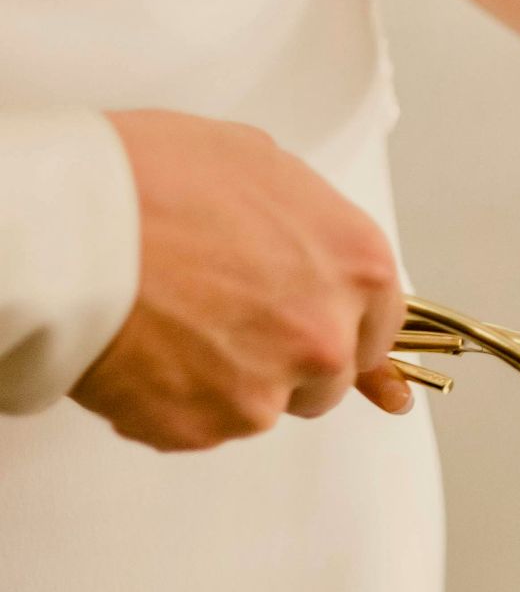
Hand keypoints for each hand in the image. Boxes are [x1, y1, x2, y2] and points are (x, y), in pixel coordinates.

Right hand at [70, 111, 413, 450]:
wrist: (67, 226)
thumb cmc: (150, 181)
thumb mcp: (256, 164)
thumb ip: (303, 219)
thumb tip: (305, 241)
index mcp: (357, 267)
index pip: (380, 324)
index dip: (342, 324)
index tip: (319, 327)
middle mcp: (327, 337)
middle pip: (328, 376)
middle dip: (288, 359)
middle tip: (228, 321)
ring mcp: (269, 391)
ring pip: (265, 406)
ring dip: (230, 382)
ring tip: (173, 327)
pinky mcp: (207, 427)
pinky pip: (201, 426)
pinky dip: (174, 402)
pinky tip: (143, 353)